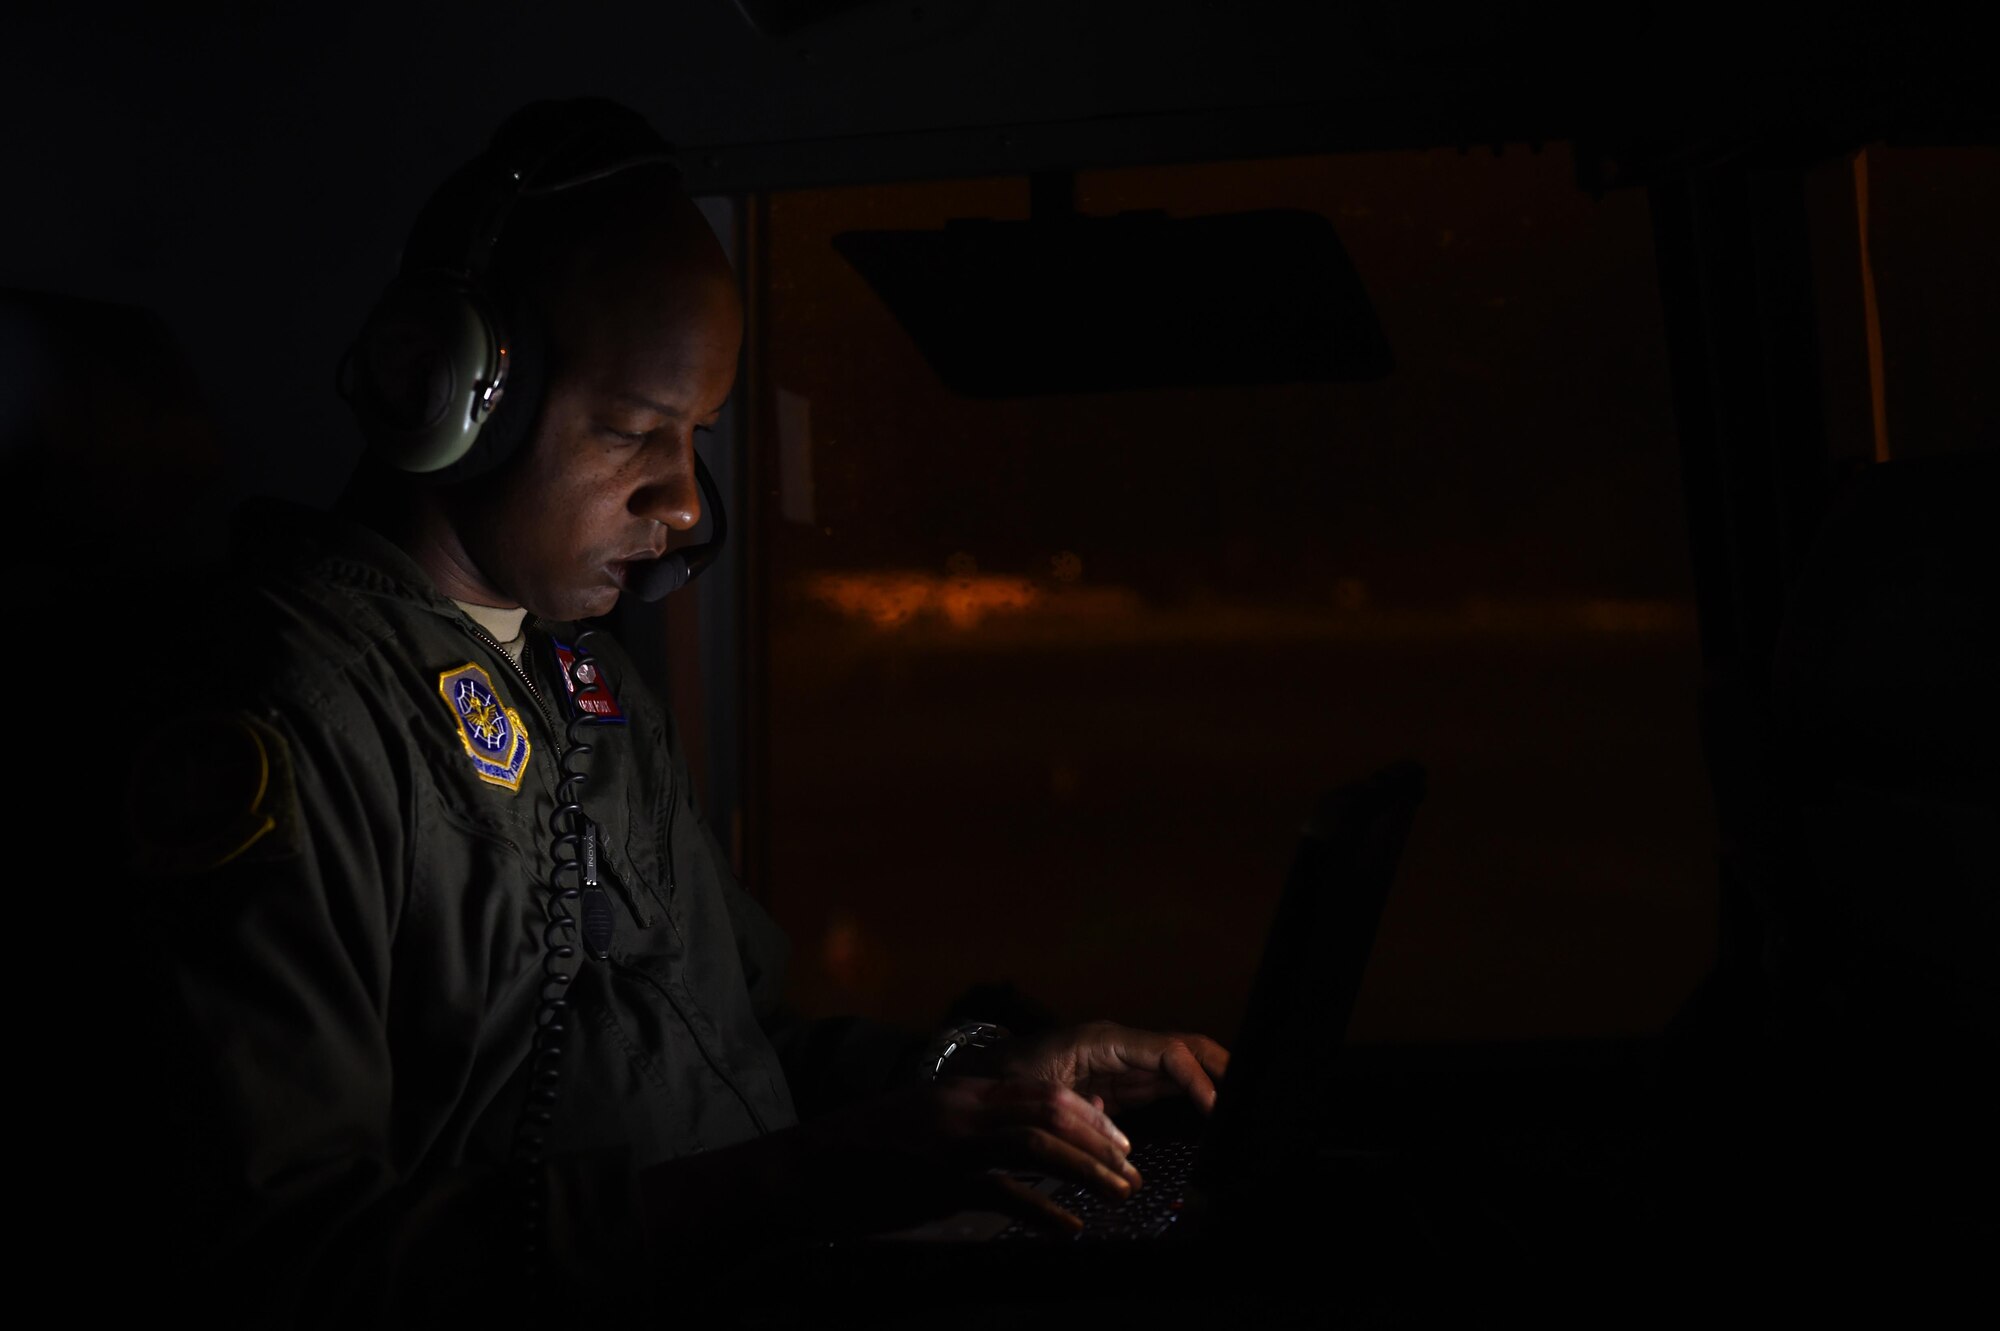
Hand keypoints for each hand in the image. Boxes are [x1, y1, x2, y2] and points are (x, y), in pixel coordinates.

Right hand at [787, 1074, 1144, 1238]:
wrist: (800, 1172)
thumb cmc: (856, 1152)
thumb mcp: (917, 1123)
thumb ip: (962, 1126)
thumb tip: (1006, 1144)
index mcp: (960, 1090)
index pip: (1042, 1091)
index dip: (1088, 1117)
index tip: (1117, 1140)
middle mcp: (962, 1108)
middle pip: (1052, 1111)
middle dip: (1102, 1141)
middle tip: (1131, 1169)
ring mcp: (953, 1145)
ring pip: (1040, 1146)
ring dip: (1090, 1171)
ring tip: (1121, 1194)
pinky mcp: (940, 1184)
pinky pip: (1007, 1196)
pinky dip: (1046, 1214)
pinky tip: (1069, 1230)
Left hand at [996, 1019, 1230, 1114]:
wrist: (987, 1075)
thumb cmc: (1008, 1077)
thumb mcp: (1039, 1090)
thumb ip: (1074, 1101)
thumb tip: (1106, 1112)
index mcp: (1105, 1040)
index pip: (1167, 1052)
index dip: (1196, 1079)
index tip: (1215, 1109)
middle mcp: (1122, 1046)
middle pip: (1186, 1048)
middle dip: (1221, 1067)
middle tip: (1251, 1095)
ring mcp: (1126, 1063)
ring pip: (1183, 1065)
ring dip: (1214, 1082)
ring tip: (1240, 1106)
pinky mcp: (1125, 1083)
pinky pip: (1170, 1084)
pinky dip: (1195, 1096)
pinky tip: (1213, 1114)